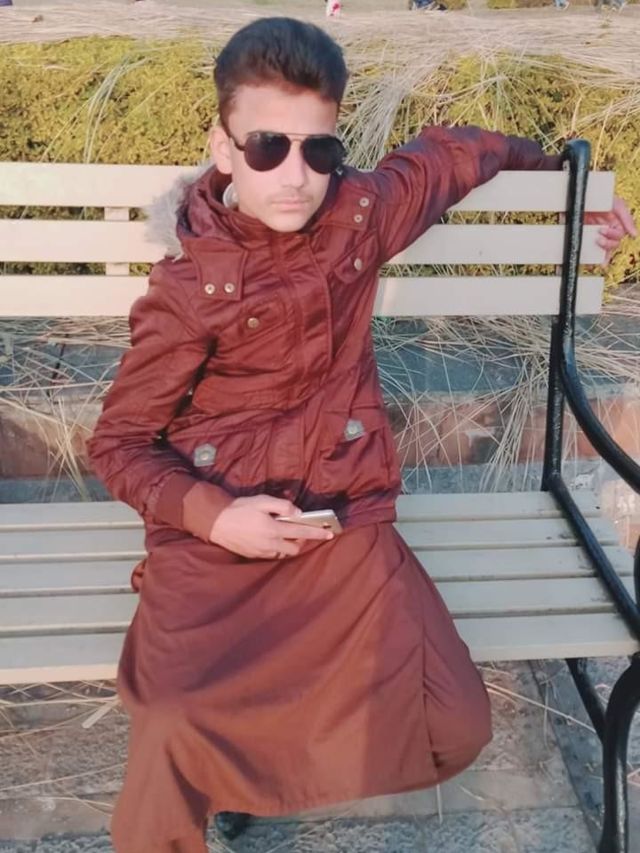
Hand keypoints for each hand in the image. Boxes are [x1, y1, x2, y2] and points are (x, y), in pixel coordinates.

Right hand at [209, 495, 333, 559]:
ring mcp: (262, 552)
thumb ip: (282, 506)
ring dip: (289, 545)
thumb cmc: (239, 509)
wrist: (216, 522)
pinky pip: (272, 555)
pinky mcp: (254, 555)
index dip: (317, 533)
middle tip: (302, 531)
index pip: (301, 533)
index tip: (329, 534)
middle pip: (295, 548)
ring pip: (284, 553)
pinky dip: (278, 548)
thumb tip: (298, 513)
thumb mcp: (262, 501)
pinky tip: (273, 539)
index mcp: (273, 529)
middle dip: (302, 541)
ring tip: (287, 534)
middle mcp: (270, 544)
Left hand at [585, 196, 636, 264]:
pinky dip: (596, 258)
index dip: (613, 235)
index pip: (619, 235)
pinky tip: (597, 263)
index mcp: (616, 223)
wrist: (581, 199)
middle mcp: (608, 231)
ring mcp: (599, 236)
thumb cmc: (601, 198)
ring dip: (603, 252)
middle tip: (598, 238)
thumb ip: (627, 218)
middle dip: (607, 243)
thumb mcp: (616, 204)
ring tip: (597, 247)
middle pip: (613, 244)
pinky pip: (595, 252)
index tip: (603, 230)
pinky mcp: (588, 239)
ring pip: (605, 250)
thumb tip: (634, 234)